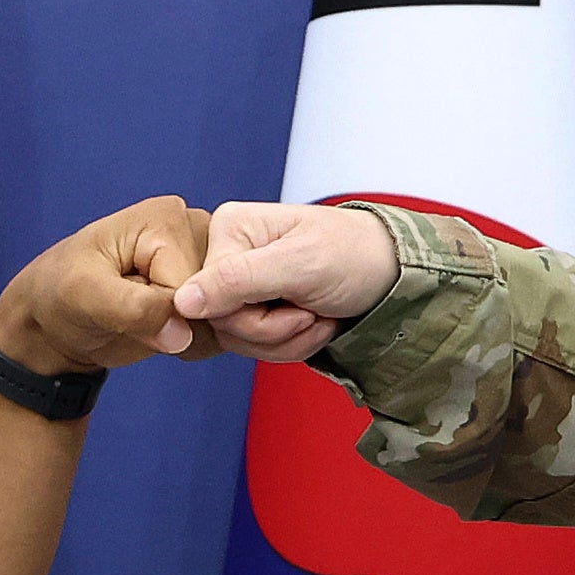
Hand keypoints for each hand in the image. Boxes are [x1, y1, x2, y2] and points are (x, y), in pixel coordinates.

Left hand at [0, 197, 217, 374]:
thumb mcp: (83, 296)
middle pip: (221, 294)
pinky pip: (227, 325)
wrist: (57, 318)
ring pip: (230, 313)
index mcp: (166, 217)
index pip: (196, 280)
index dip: (168, 312)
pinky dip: (200, 341)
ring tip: (151, 326)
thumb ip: (132, 309)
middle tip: (140, 321)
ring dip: (194, 335)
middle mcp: (195, 231)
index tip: (129, 311)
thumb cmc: (60, 294)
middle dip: (185, 323)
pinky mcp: (209, 288)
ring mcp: (205, 260)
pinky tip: (166, 333)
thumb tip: (180, 332)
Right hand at [169, 199, 400, 362]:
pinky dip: (291, 345)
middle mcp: (227, 255)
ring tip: (319, 317)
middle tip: (313, 313)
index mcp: (230, 229)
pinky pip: (255, 345)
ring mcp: (241, 284)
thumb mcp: (301, 265)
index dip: (254, 320)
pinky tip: (315, 323)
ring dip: (287, 341)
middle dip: (276, 333)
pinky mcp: (256, 307)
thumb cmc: (355, 255)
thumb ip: (238, 280)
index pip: (208, 300)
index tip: (299, 308)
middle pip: (223, 324)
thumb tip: (181, 301)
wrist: (392, 272)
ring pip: (239, 340)